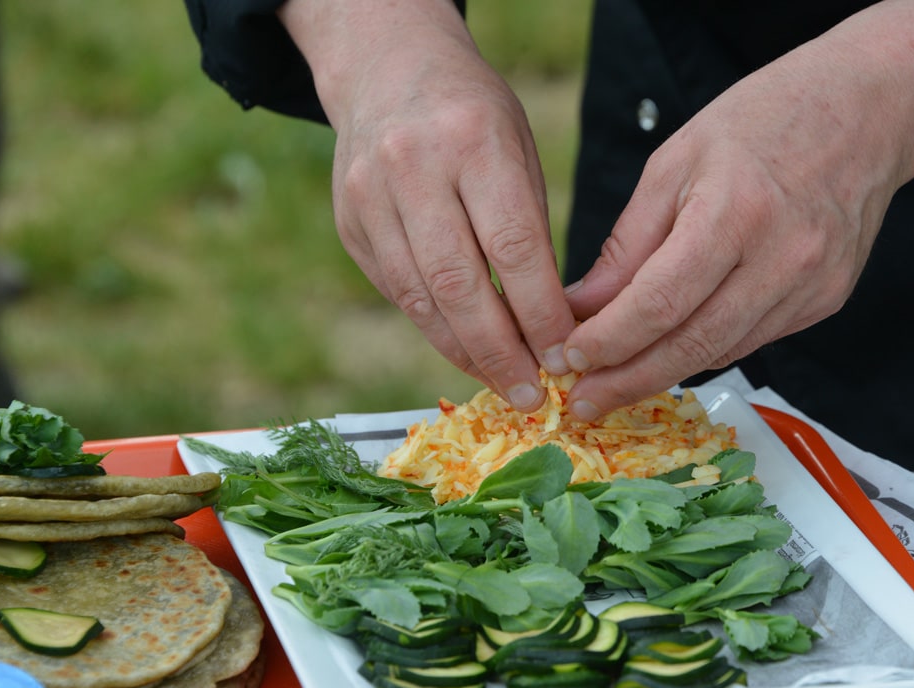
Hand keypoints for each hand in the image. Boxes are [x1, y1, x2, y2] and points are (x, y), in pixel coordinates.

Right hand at [279, 0, 576, 410]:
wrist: (386, 69)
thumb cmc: (473, 115)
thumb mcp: (518, 149)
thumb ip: (528, 229)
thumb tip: (546, 324)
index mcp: (473, 142)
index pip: (513, 248)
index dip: (540, 314)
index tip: (564, 356)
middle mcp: (413, 169)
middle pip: (460, 284)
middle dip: (500, 351)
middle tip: (532, 393)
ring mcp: (370, 197)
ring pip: (421, 298)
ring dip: (465, 352)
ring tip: (502, 382)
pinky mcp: (349, 222)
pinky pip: (398, 292)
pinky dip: (434, 328)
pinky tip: (465, 350)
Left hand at [560, 0, 913, 419]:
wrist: (864, 110)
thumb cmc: (762, 122)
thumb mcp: (675, 163)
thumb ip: (629, 244)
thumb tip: (582, 308)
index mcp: (735, 212)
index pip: (660, 302)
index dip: (610, 341)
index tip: (570, 360)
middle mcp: (782, 257)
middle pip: (693, 344)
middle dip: (629, 380)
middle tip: (585, 402)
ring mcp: (812, 285)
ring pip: (723, 352)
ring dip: (664, 373)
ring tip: (615, 383)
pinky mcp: (827, 300)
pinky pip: (752, 340)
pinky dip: (706, 348)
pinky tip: (674, 348)